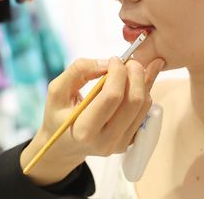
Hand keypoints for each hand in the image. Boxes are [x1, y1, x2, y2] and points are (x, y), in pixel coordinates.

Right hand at [20, 56, 164, 185]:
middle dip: (136, 74)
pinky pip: (146, 112)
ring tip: (130, 70)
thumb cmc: (58, 114)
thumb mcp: (57, 90)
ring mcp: (120, 144)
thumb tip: (107, 63)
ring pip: (144, 106)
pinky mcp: (130, 142)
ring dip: (142, 82)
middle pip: (134, 101)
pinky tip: (136, 82)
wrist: (64, 145)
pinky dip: (144, 93)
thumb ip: (78, 71)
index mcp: (84, 130)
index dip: (118, 72)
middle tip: (128, 61)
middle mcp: (105, 141)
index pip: (112, 96)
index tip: (114, 59)